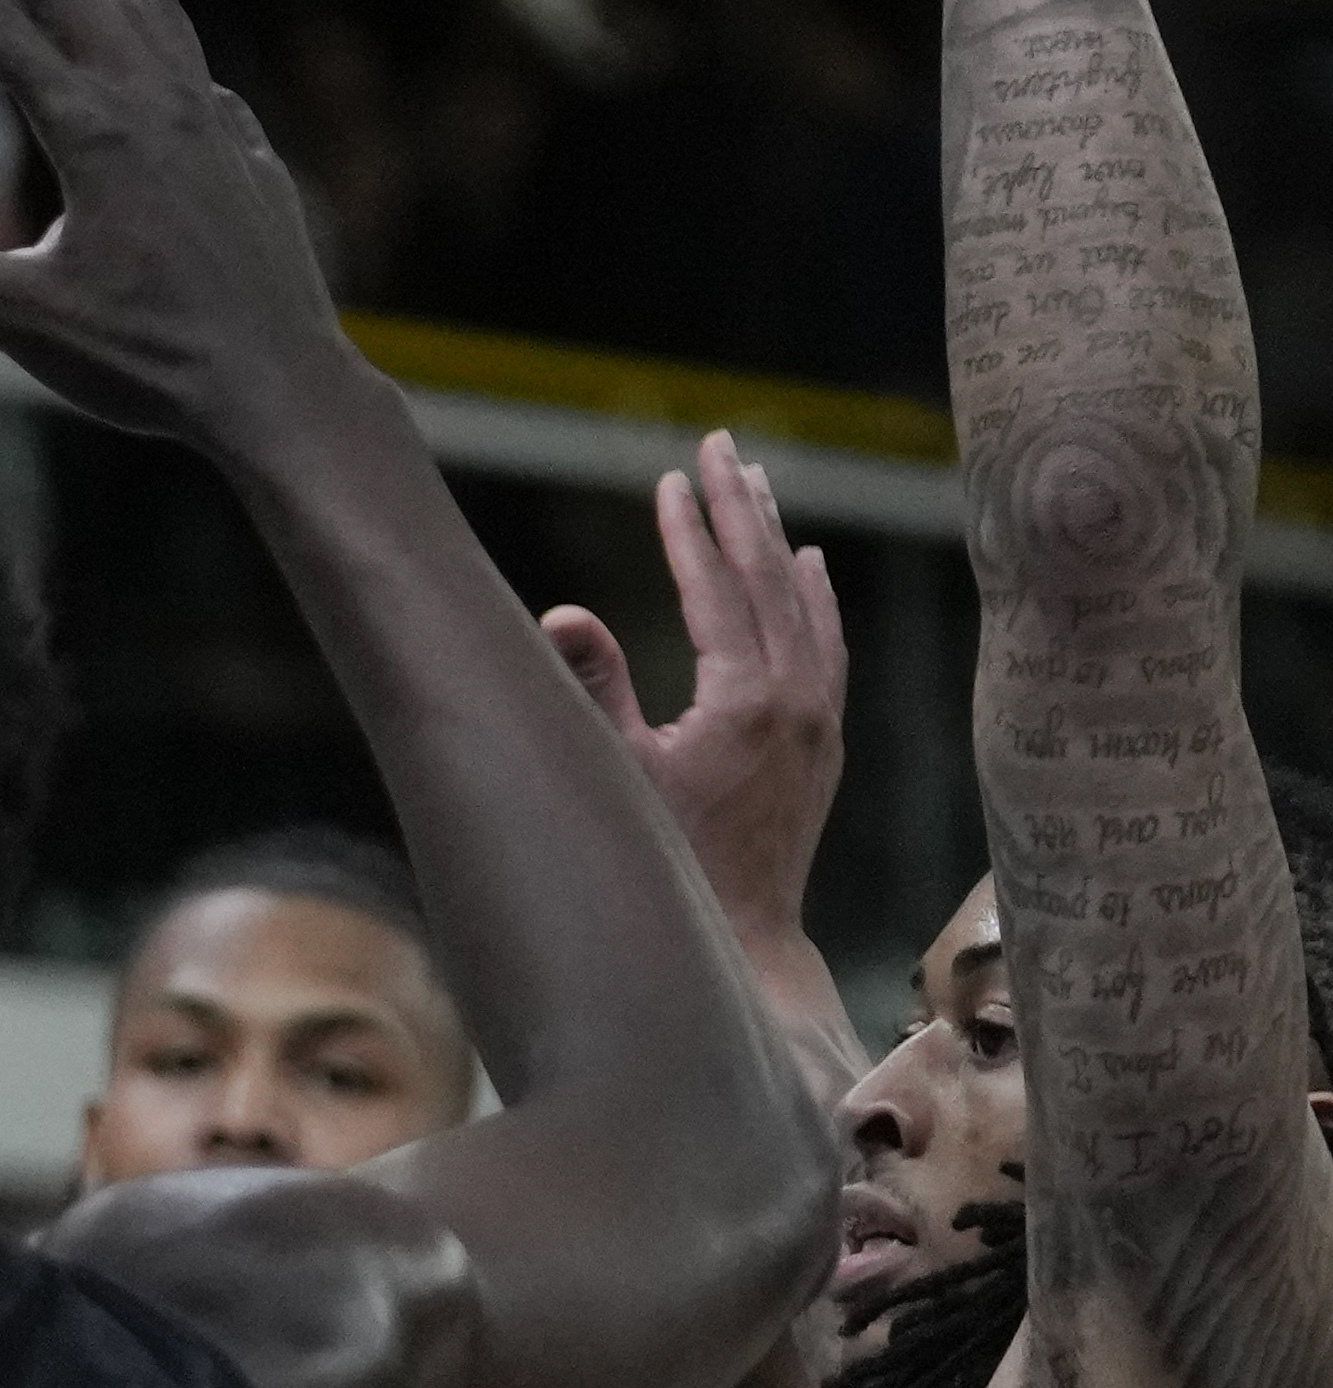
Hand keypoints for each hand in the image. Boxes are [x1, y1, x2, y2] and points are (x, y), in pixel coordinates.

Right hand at [0, 0, 366, 454]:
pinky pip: (195, 68)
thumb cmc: (140, 362)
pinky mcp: (245, 153)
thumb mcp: (9, 311)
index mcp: (92, 131)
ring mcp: (210, 122)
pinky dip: (160, 31)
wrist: (276, 388)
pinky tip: (157, 43)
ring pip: (149, 6)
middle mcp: (154, 104)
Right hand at [542, 436, 849, 955]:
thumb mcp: (617, 777)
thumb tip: (560, 615)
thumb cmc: (667, 867)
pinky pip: (828, 643)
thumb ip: (593, 690)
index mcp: (747, 700)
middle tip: (721, 446)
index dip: (691, 531)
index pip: (718, 589)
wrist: (744, 941)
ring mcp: (822, 717)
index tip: (673, 478)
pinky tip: (808, 565)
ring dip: (778, 539)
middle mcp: (799, 698)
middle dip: (742, 507)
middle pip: (771, 577)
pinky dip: (815, 597)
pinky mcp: (826, 739)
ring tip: (758, 483)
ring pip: (804, 603)